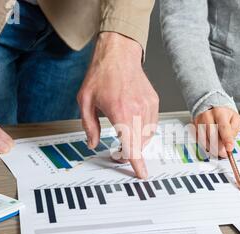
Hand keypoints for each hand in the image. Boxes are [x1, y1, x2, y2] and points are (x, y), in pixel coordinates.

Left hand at [77, 32, 158, 178]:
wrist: (119, 53)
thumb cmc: (101, 74)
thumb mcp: (85, 101)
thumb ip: (88, 126)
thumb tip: (92, 143)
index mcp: (120, 112)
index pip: (132, 146)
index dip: (136, 163)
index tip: (141, 174)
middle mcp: (138, 111)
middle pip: (140, 144)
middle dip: (130, 152)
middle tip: (118, 151)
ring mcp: (148, 106)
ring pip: (147, 135)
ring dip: (137, 141)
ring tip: (123, 133)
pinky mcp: (154, 102)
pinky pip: (152, 124)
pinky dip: (144, 130)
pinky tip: (132, 123)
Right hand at [194, 107, 239, 157]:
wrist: (212, 110)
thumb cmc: (225, 116)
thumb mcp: (236, 120)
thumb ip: (234, 131)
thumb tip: (229, 143)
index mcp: (219, 113)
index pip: (223, 127)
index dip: (227, 139)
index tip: (229, 148)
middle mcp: (207, 116)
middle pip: (212, 136)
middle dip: (219, 147)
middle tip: (225, 153)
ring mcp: (199, 122)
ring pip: (205, 140)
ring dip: (213, 148)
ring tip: (219, 150)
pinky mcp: (194, 129)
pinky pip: (200, 142)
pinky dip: (207, 146)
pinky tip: (212, 145)